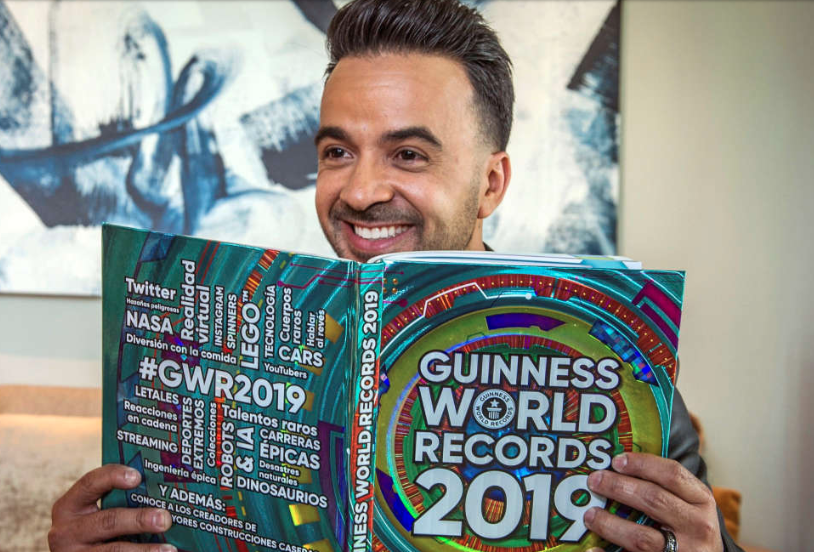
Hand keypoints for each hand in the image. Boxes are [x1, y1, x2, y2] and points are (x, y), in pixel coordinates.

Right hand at [49, 464, 174, 551]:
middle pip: (108, 521)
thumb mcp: (93, 511)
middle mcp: (66, 532)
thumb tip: (160, 491)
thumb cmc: (93, 527)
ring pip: (114, 550)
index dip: (113, 477)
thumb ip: (117, 500)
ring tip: (169, 549)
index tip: (137, 477)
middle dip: (139, 520)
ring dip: (145, 550)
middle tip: (165, 519)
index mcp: (69, 506)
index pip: (90, 484)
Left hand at [583, 453, 722, 551]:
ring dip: (610, 524)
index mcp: (702, 501)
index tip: (616, 460)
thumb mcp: (690, 506)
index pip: (672, 474)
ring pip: (641, 537)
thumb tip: (618, 468)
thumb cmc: (692, 530)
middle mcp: (698, 527)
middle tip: (594, 481)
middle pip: (653, 500)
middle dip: (618, 487)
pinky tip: (594, 548)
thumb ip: (664, 488)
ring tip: (590, 515)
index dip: (642, 464)